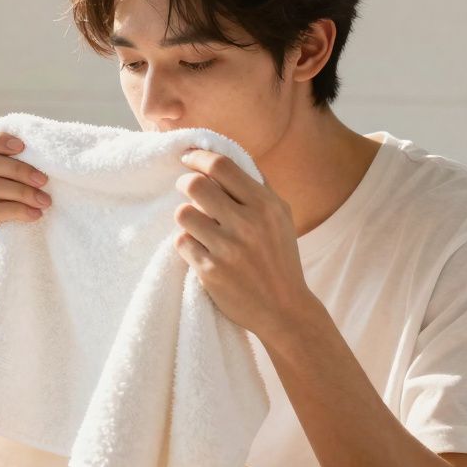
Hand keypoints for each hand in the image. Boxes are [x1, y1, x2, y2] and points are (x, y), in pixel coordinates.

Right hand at [0, 130, 52, 260]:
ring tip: (45, 202)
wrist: (19, 260)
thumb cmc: (26, 220)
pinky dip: (18, 210)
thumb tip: (45, 154)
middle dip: (21, 170)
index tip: (23, 147)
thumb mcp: (24, 191)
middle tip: (44, 182)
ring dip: (24, 192)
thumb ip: (23, 174)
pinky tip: (35, 216)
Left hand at [173, 149, 315, 339]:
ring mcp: (228, 248)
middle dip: (184, 183)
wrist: (285, 309)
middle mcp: (247, 224)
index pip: (221, 166)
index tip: (188, 158)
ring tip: (196, 223)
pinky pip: (182, 242)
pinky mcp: (210, 271)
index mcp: (266, 205)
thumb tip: (223, 158)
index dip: (198, 157)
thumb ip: (257, 188)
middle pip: (195, 186)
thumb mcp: (280, 217)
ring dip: (185, 216)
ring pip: (183, 214)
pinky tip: (200, 248)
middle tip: (184, 187)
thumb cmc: (279, 257)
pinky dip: (187, 242)